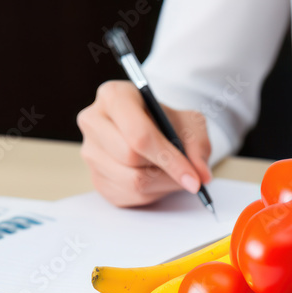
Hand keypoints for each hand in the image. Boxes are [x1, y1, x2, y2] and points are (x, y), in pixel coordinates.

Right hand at [78, 80, 211, 206]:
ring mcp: (90, 152)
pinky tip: (158, 179)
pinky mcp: (96, 179)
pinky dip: (151, 193)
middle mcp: (93, 121)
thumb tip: (200, 175)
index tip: (193, 177)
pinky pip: (127, 195)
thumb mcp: (191, 123)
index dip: (168, 158)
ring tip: (173, 173)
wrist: (154, 131)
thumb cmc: (168, 122)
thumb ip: (198, 146)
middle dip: (165, 170)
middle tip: (189, 176)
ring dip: (161, 184)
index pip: (138, 133)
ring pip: (130, 181)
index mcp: (114, 96)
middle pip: (130, 157)